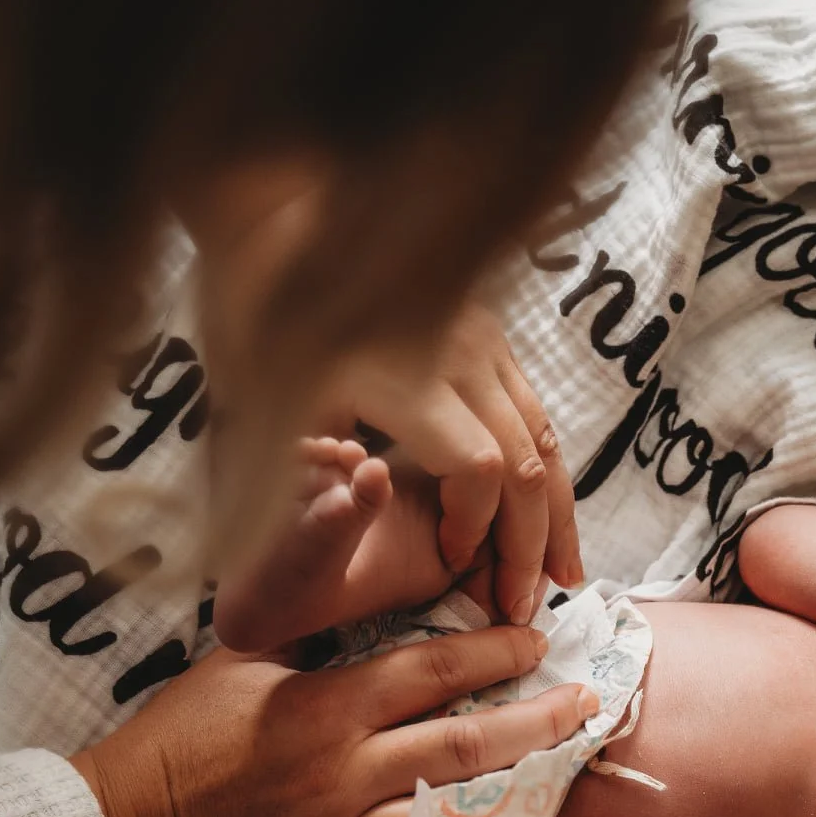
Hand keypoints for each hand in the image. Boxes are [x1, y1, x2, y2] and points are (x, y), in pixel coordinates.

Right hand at [69, 626, 599, 816]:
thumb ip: (304, 608)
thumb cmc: (181, 734)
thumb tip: (343, 530)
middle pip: (464, 742)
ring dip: (520, 781)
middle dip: (535, 719)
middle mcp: (347, 766)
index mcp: (326, 704)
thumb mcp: (238, 655)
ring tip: (568, 757)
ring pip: (455, 804)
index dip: (492, 650)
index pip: (431, 670)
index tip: (536, 637)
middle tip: (585, 699)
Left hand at [179, 160, 581, 627]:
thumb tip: (343, 546)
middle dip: (530, 544)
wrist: (280, 208)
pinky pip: (534, 413)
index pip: (480, 470)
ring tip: (562, 576)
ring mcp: (482, 340)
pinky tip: (545, 514)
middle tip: (525, 607)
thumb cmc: (253, 308)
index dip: (476, 531)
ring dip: (556, 514)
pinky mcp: (489, 334)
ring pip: (546, 438)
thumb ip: (298, 473)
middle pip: (529, 464)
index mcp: (403, 375)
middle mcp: (458, 355)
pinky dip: (547, 472)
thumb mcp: (254, 395)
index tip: (453, 568)